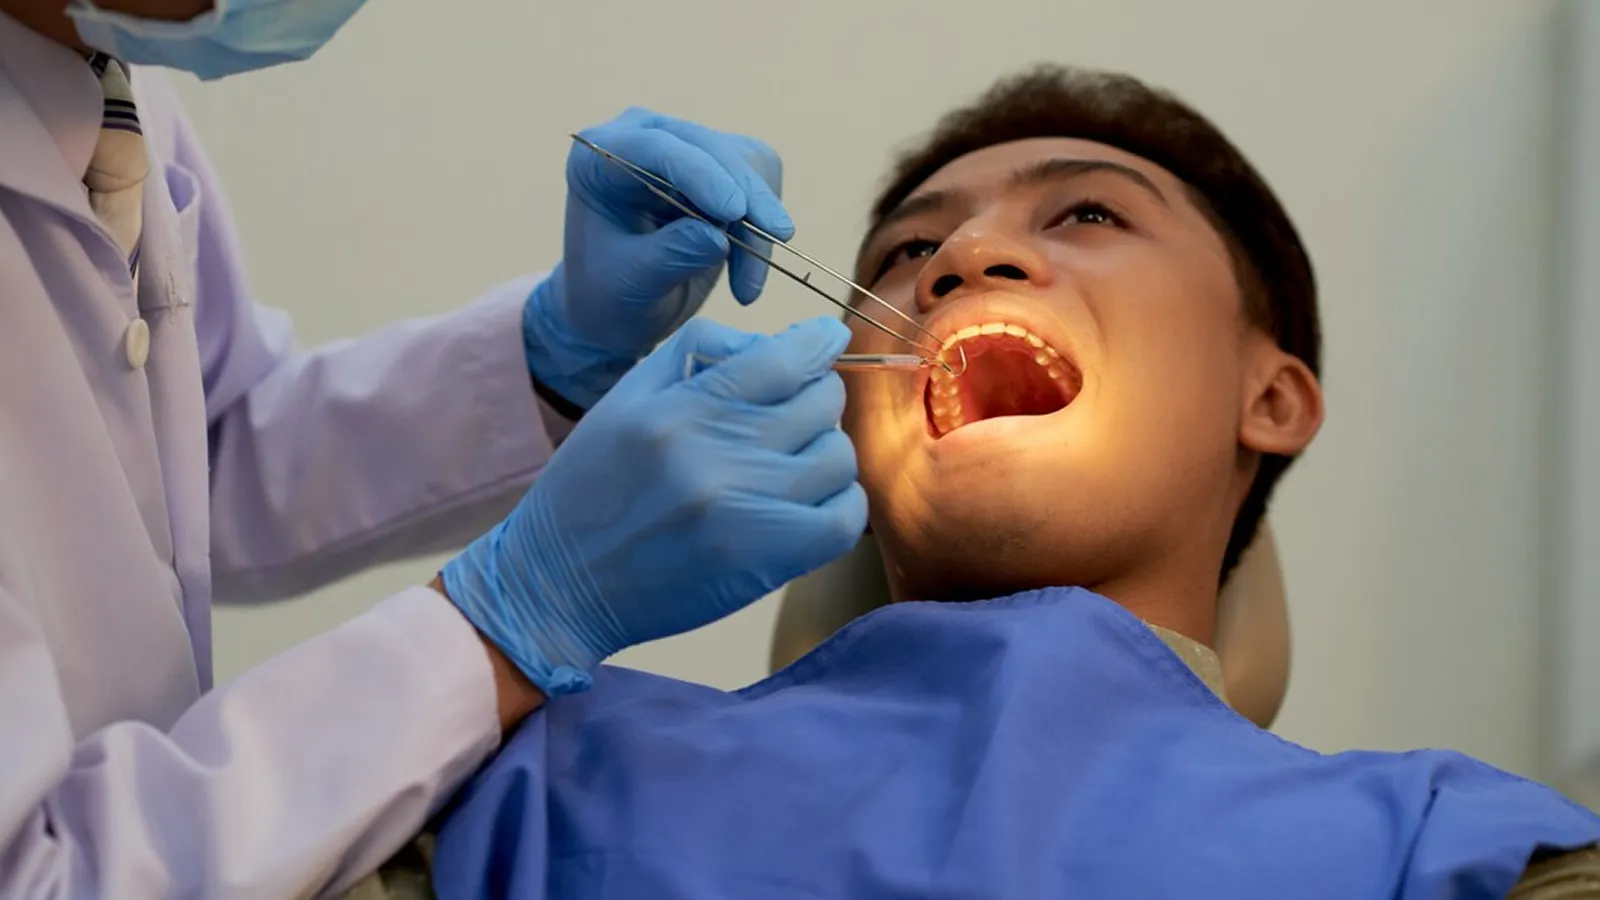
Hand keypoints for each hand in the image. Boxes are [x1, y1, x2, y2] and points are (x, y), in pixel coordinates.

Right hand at [445, 316, 864, 694]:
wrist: (558, 582)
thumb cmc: (595, 483)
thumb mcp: (629, 395)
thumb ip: (703, 352)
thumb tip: (788, 340)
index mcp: (680, 408)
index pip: (785, 359)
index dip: (818, 342)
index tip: (825, 339)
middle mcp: (714, 457)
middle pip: (820, 404)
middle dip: (815, 399)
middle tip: (792, 414)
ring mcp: (743, 513)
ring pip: (838, 458)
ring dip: (825, 453)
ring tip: (793, 462)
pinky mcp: (763, 563)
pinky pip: (844, 519)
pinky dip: (840, 503)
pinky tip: (810, 500)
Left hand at [523, 107, 793, 408]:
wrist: (621, 308)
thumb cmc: (610, 295)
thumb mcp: (630, 285)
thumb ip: (669, 256)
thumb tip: (720, 236)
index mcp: (598, 159)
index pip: (656, 148)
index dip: (700, 173)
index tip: (736, 211)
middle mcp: (643, 139)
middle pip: (710, 148)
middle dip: (747, 195)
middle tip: (776, 237)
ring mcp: (684, 148)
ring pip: (746, 163)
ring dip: (757, 222)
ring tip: (745, 286)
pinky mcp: (720, 166)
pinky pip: (761, 180)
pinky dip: (762, 228)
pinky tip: (745, 273)